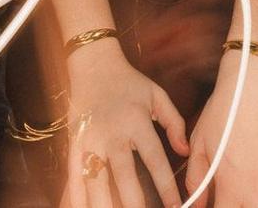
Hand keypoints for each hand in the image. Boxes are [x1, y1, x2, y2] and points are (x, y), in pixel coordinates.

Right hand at [64, 41, 188, 207]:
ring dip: (104, 204)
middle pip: (124, 176)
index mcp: (137, 122)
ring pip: (96, 180)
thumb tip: (184, 151)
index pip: (155, 160)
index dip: (166, 187)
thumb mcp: (157, 95)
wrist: (93, 64)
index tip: (176, 207)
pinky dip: (76, 195)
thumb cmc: (129, 82)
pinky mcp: (74, 142)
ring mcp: (91, 138)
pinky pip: (73, 174)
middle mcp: (113, 133)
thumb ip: (174, 122)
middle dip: (134, 205)